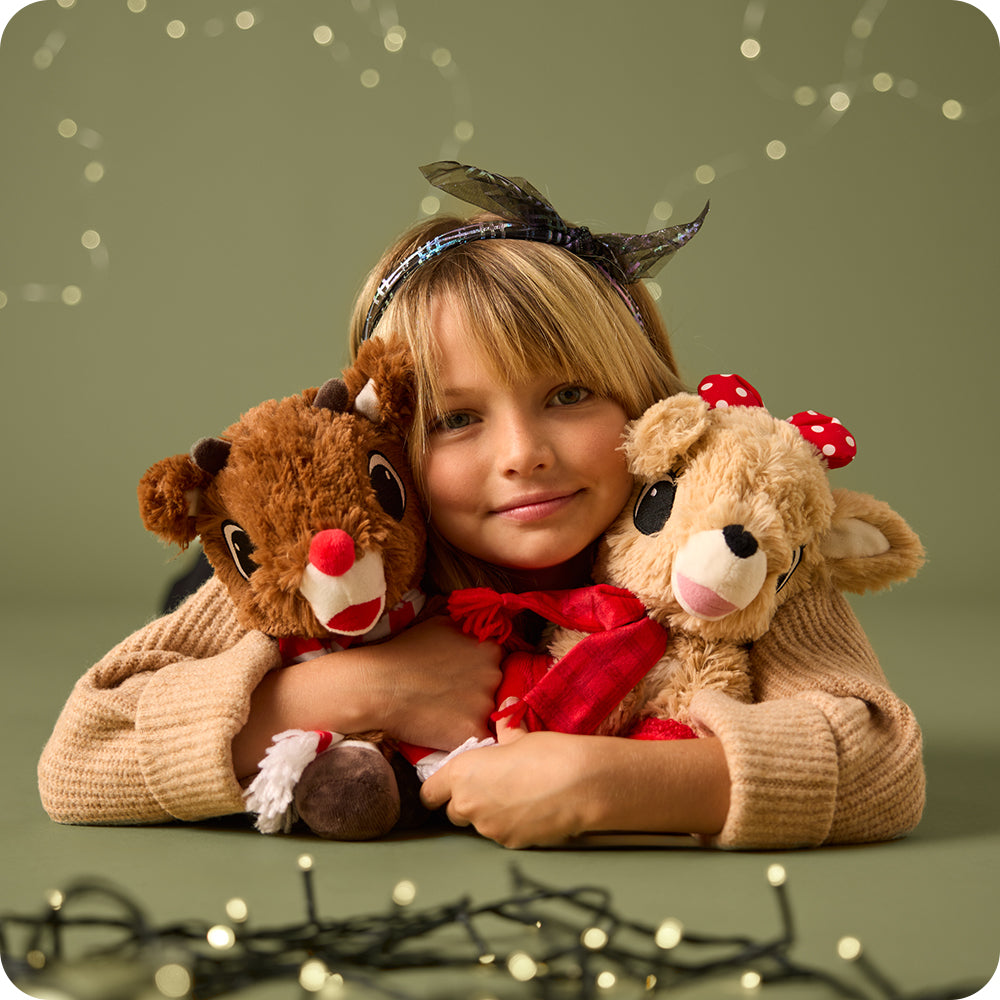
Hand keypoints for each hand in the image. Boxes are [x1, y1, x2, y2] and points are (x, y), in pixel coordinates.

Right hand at [233, 616, 500, 779]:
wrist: (379, 685)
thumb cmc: (405, 651)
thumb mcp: (441, 624)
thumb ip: (469, 628)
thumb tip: (482, 626)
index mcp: (490, 647)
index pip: (500, 660)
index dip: (483, 668)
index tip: (465, 674)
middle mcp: (494, 674)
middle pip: (498, 687)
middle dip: (480, 690)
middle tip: (452, 694)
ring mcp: (485, 704)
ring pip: (489, 714)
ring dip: (473, 714)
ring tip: (444, 712)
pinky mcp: (472, 731)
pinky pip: (478, 738)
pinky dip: (464, 735)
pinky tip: (444, 729)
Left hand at [420, 728, 595, 847]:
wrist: (580, 784)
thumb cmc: (549, 755)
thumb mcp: (521, 736)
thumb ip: (504, 732)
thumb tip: (507, 710)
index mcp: (462, 773)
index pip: (430, 792)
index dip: (439, 789)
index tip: (449, 785)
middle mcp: (468, 804)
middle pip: (453, 811)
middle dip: (467, 801)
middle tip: (491, 786)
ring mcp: (488, 828)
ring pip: (479, 824)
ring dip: (490, 814)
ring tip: (517, 796)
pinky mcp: (510, 843)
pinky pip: (502, 834)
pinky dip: (511, 825)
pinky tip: (530, 810)